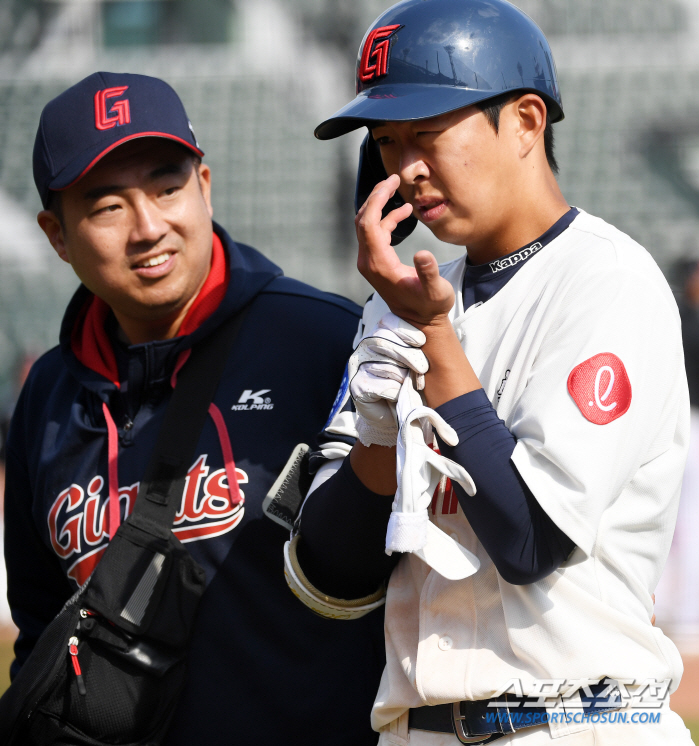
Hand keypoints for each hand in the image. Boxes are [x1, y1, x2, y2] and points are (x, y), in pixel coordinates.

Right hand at [349, 313, 427, 446]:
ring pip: (386, 366)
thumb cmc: (409, 383)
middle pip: (385, 341)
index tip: (421, 341)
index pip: (388, 322)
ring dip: (403, 378)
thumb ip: (416, 347)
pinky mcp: (357, 387)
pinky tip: (396, 396)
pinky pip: (383, 386)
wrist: (398, 414)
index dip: (405, 330)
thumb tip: (425, 337)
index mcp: (379, 335)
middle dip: (409, 355)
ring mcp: (358, 367)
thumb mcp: (416, 361)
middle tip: (423, 369)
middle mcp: (365, 348)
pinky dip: (395, 393)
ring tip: (409, 385)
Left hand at [355, 174, 454, 327]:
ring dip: (380, 206)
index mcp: (380, 264)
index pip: (370, 224)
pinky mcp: (375, 263)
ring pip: (366, 226)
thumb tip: (423, 253)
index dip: (378, 200)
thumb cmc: (430, 307)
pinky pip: (374, 234)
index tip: (391, 183)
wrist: (420, 323)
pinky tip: (403, 213)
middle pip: (363, 220)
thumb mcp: (435, 291)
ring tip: (397, 191)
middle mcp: (369, 262)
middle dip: (376, 197)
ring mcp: (370, 263)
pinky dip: (385, 220)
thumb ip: (428, 273)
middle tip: (392, 180)